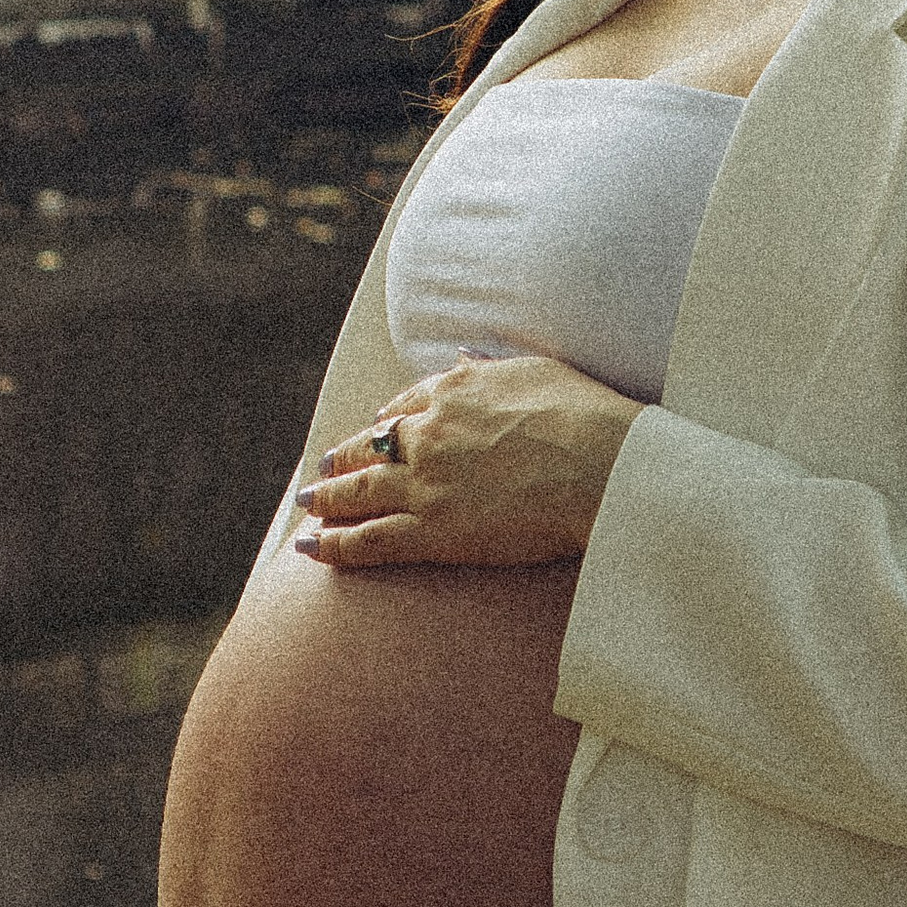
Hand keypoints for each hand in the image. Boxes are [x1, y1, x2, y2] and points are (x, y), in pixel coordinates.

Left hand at [294, 351, 639, 569]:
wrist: (599, 464)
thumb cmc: (583, 415)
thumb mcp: (534, 371)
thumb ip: (492, 370)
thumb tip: (465, 359)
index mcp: (454, 393)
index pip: (404, 407)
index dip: (383, 422)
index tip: (372, 430)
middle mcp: (428, 435)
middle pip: (370, 448)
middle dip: (342, 460)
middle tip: (322, 469)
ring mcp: (424, 483)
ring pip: (359, 492)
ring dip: (327, 498)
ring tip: (307, 503)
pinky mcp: (430, 530)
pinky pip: (369, 539)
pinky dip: (335, 544)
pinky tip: (311, 547)